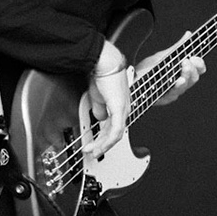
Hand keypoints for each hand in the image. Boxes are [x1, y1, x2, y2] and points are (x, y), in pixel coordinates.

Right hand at [86, 41, 131, 159]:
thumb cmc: (102, 76)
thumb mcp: (98, 97)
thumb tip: (99, 118)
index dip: (103, 138)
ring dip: (102, 145)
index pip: (113, 127)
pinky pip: (115, 131)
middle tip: (91, 152)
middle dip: (101, 145)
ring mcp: (123, 111)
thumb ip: (99, 109)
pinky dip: (107, 141)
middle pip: (115, 134)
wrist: (104, 64)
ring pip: (115, 135)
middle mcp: (124, 110)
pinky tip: (99, 146)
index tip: (93, 144)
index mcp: (121, 107)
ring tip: (92, 151)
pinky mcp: (119, 110)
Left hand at [136, 31, 205, 105]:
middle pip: (193, 79)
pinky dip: (176, 87)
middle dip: (192, 69)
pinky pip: (171, 95)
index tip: (195, 57)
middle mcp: (179, 84)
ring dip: (186, 76)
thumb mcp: (163, 56)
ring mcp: (171, 93)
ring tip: (185, 67)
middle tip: (187, 61)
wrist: (130, 81)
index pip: (198, 70)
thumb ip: (177, 47)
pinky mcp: (162, 99)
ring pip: (184, 86)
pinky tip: (178, 81)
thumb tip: (188, 34)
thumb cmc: (147, 70)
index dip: (199, 64)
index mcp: (182, 74)